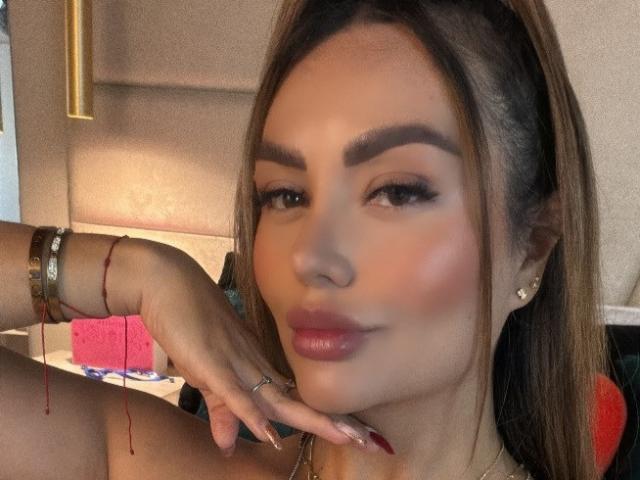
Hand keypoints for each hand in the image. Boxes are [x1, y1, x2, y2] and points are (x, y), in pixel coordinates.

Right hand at [136, 244, 377, 455]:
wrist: (168, 281)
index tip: (356, 432)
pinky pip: (234, 392)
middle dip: (333, 423)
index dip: (325, 418)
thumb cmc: (189, 322)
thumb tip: (230, 444)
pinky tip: (271, 434)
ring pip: (278, 399)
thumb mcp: (206, 374)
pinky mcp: (211, 363)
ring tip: (347, 437)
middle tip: (370, 440)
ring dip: (313, 420)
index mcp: (255, 367)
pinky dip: (250, 414)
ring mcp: (235, 363)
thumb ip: (222, 408)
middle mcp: (253, 366)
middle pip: (298, 402)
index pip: (295, 399)